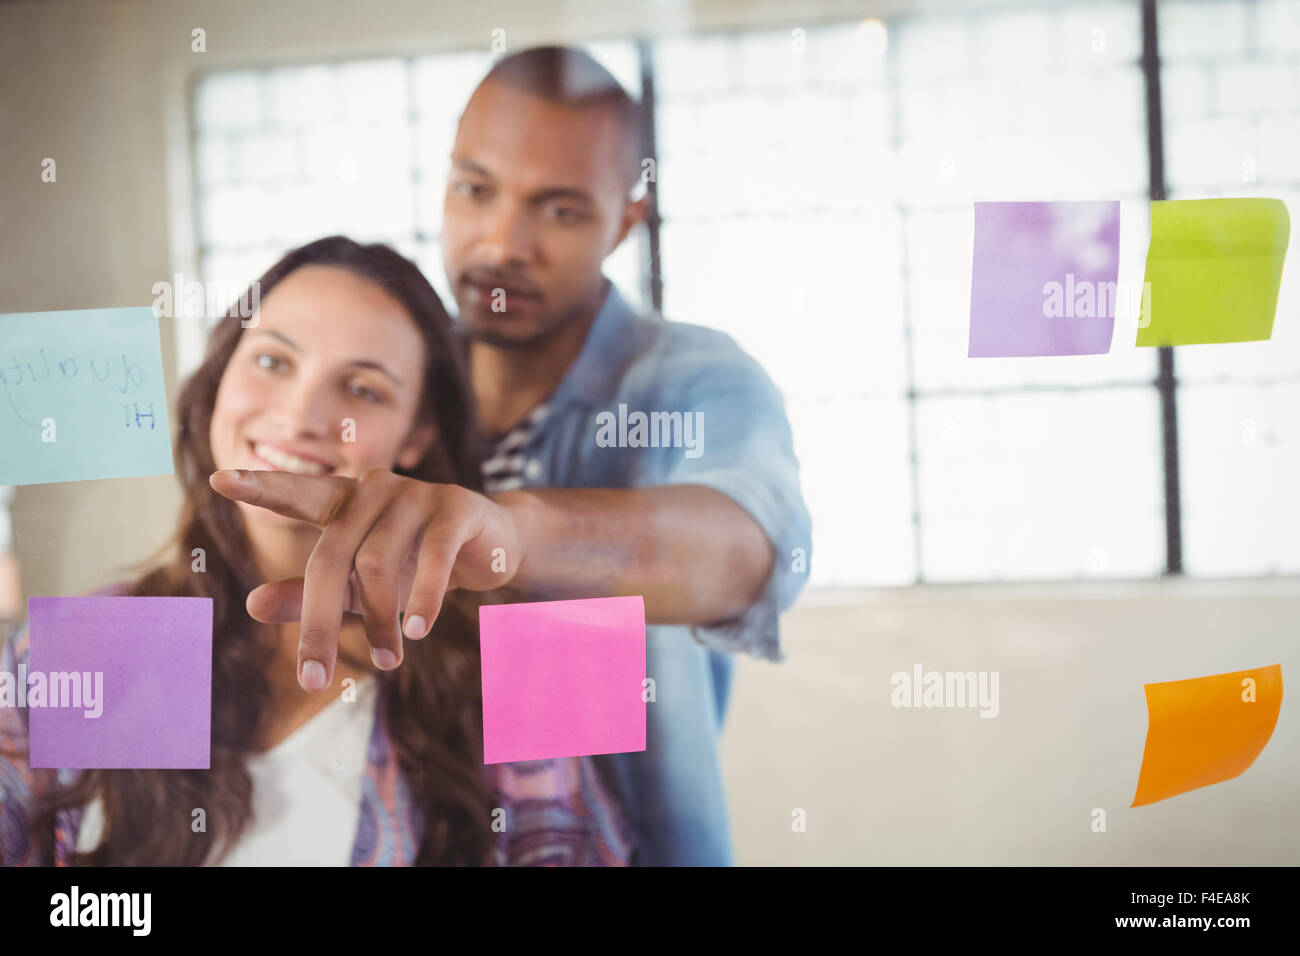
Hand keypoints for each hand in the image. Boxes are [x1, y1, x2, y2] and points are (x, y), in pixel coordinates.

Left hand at [210, 468, 523, 691]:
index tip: (218, 480)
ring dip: (379, 622)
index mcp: (344, 502)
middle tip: (313, 681)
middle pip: (331, 558)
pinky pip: (432, 558)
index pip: (298, 493)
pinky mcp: (455, 507)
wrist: (491, 545)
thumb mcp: (358, 585)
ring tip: (388, 661)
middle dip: (318, 624)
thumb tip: (251, 605)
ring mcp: (415, 495)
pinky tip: (417, 630)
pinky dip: (422, 599)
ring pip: (378, 564)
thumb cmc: (413, 562)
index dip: (261, 486)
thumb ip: (308, 594)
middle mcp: (373, 490)